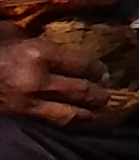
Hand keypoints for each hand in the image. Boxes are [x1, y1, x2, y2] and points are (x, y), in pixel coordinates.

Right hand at [0, 27, 138, 130]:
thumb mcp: (5, 33)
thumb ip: (28, 37)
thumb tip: (47, 37)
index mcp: (37, 53)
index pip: (82, 63)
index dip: (96, 68)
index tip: (102, 70)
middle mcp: (38, 81)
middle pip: (82, 91)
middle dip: (99, 95)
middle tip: (107, 95)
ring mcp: (27, 105)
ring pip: (70, 116)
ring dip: (89, 116)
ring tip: (99, 116)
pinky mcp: (17, 120)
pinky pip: (48, 126)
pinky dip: (65, 127)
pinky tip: (73, 127)